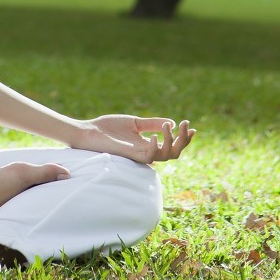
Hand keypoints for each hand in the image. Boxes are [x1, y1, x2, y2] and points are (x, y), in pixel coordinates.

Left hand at [72, 114, 195, 164]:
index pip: (171, 146)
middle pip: (174, 153)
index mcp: (148, 145)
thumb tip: (171, 122)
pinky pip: (149, 157)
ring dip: (171, 140)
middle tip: (186, 125)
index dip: (183, 139)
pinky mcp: (130, 156)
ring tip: (168, 126)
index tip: (191, 126)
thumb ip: (152, 123)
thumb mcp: (134, 122)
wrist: (88, 132)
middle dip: (183, 140)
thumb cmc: (108, 128)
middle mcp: (146, 152)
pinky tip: (155, 136)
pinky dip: (156, 146)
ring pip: (165, 156)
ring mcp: (139, 155)